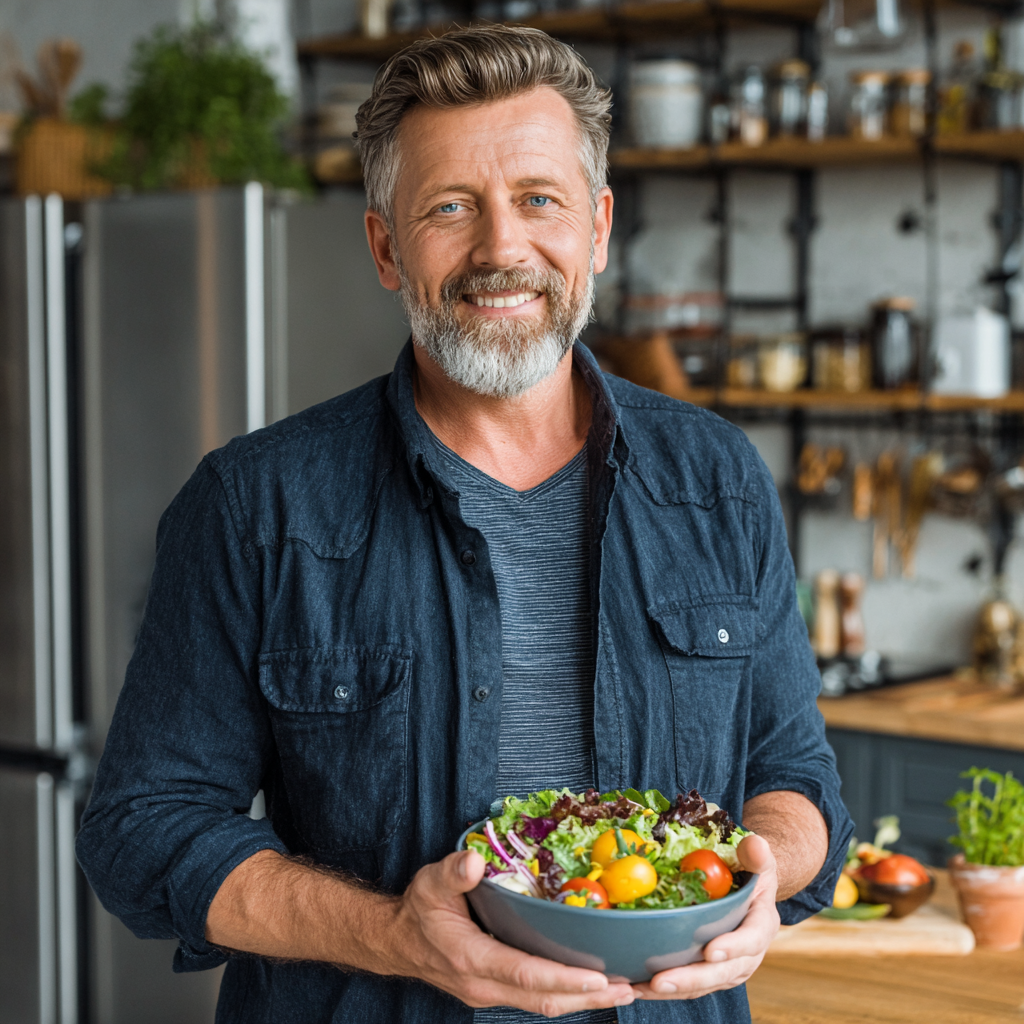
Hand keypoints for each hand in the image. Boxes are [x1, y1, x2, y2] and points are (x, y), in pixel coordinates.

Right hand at [388, 850, 634, 1016]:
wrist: (398, 942)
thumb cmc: (418, 910)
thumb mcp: (430, 883)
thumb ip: (453, 872)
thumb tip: (474, 862)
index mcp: (471, 959)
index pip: (526, 975)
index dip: (564, 978)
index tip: (598, 977)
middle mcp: (484, 985)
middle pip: (545, 999)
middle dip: (589, 996)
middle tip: (630, 987)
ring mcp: (491, 992)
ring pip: (545, 1005)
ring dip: (584, 1000)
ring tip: (624, 990)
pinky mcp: (497, 990)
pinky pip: (537, 999)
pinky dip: (568, 995)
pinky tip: (591, 986)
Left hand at [632, 833, 779, 1000]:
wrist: (747, 884)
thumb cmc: (749, 867)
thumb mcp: (756, 855)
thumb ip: (756, 852)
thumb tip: (755, 845)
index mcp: (761, 923)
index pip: (752, 938)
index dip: (733, 947)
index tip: (710, 950)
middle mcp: (748, 951)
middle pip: (723, 971)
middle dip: (692, 978)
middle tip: (660, 981)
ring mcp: (728, 964)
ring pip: (704, 983)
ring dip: (675, 988)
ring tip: (643, 989)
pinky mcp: (710, 969)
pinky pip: (690, 984)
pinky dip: (667, 988)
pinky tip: (639, 987)